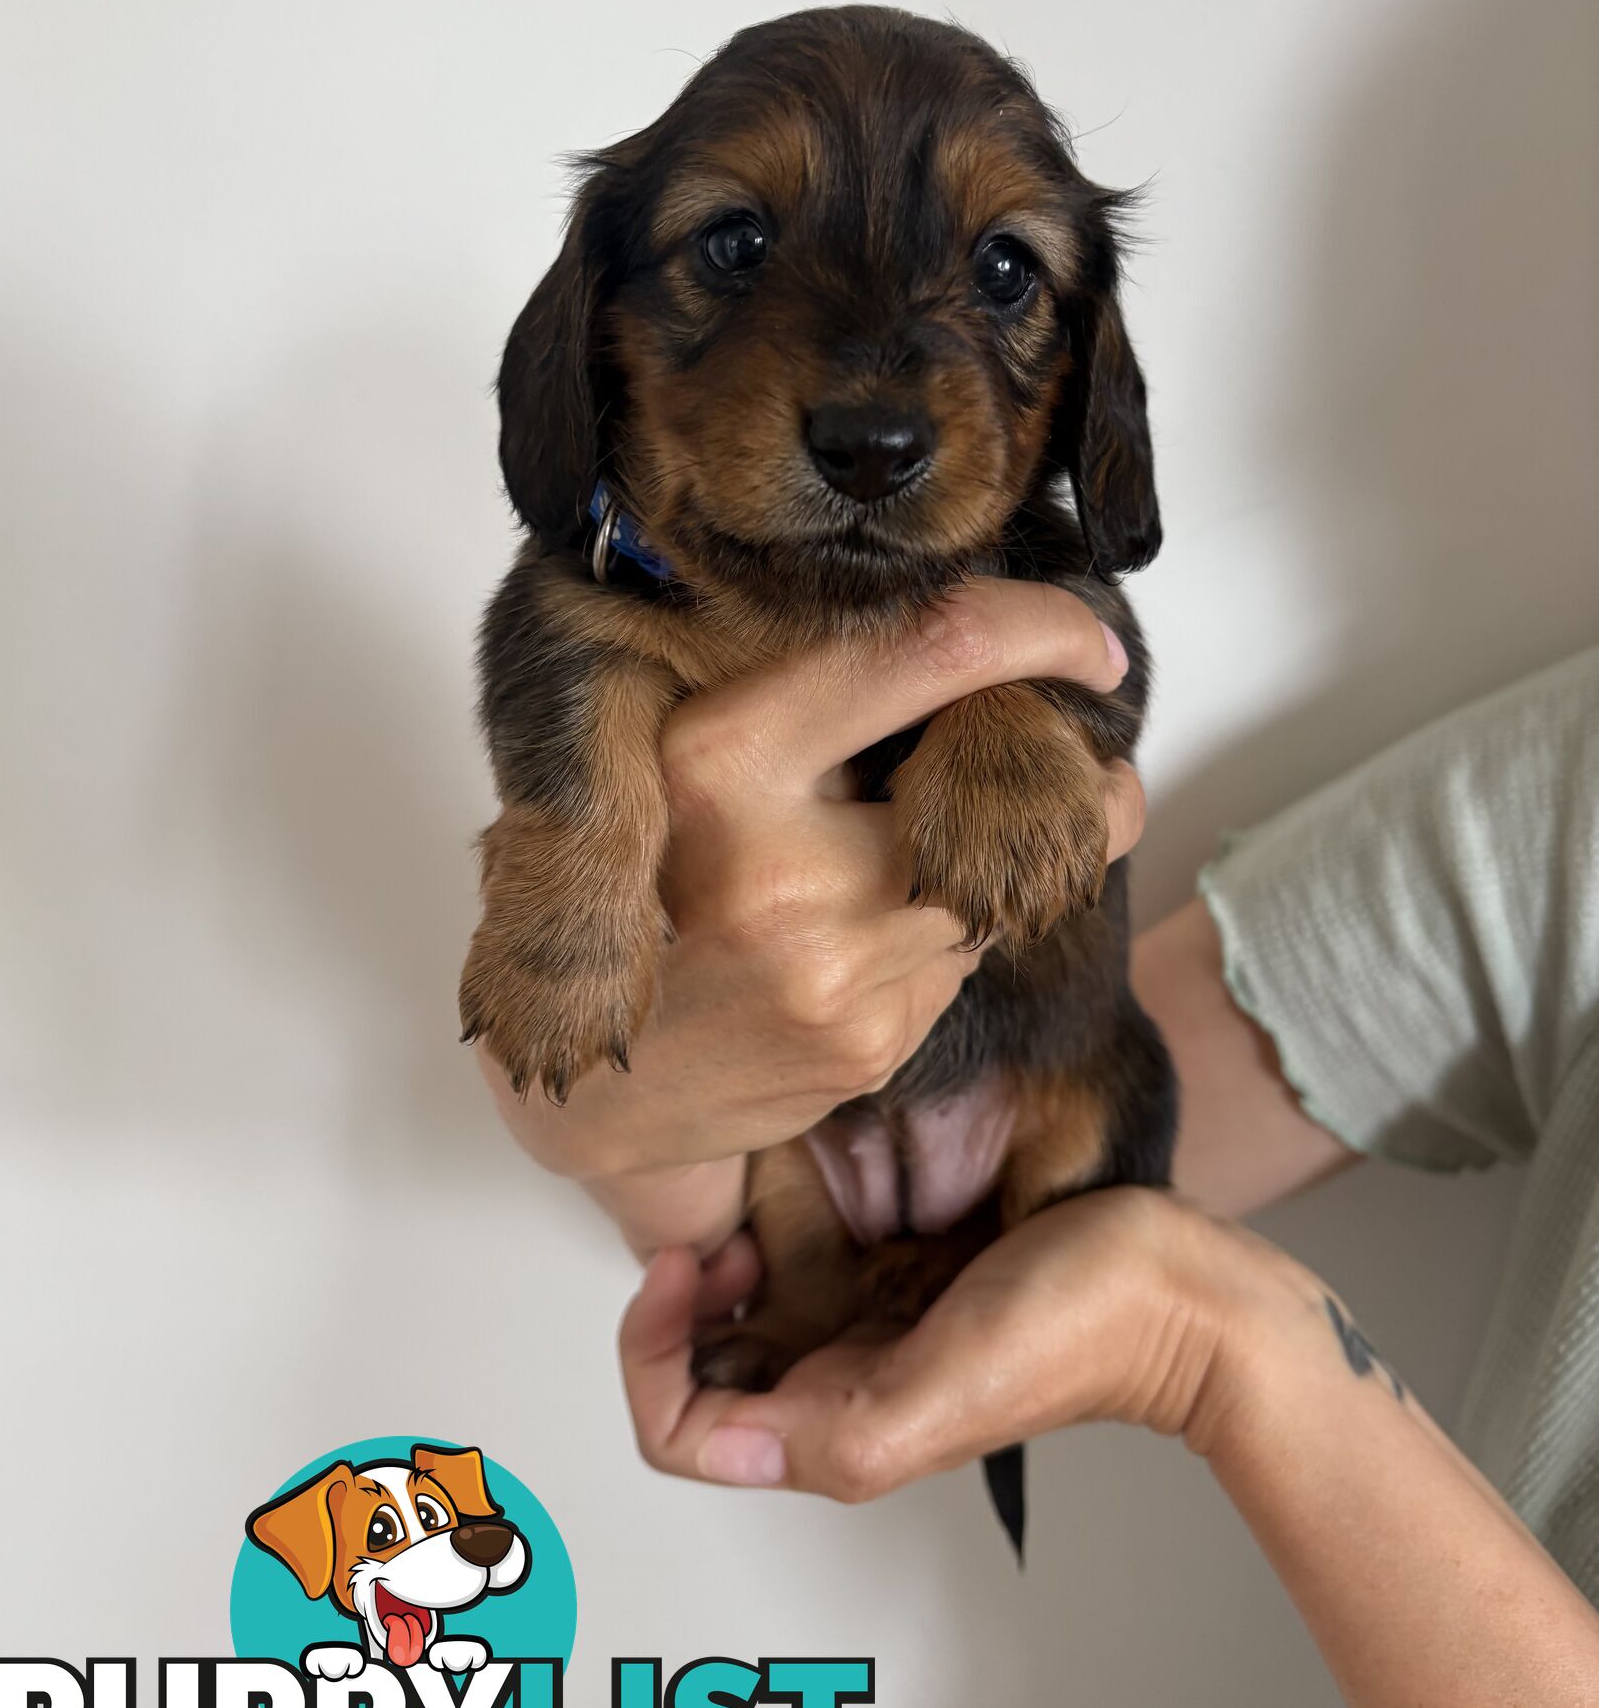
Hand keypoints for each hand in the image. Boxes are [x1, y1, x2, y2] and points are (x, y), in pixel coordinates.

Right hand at [479, 578, 1143, 1247]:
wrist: (608, 1076)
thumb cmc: (649, 881)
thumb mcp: (684, 756)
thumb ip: (809, 702)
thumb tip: (976, 650)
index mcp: (723, 759)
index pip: (928, 652)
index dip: (1038, 632)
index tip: (1091, 644)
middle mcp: (784, 869)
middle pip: (1010, 788)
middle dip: (1082, 782)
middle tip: (1099, 765)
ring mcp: (836, 971)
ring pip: (1004, 882)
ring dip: (1006, 864)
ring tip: (954, 857)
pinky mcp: (871, 1043)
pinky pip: (964, 960)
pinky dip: (951, 937)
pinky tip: (887, 941)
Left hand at [618, 1191, 1317, 1494]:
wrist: (1175, 1289)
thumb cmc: (1079, 1331)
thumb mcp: (944, 1391)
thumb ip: (836, 1434)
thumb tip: (727, 1442)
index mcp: (833, 1435)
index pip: (677, 1431)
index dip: (649, 1357)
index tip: (681, 1270)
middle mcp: (836, 1394)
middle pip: (694, 1379)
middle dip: (672, 1310)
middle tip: (708, 1240)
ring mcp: (865, 1343)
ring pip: (738, 1329)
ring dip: (716, 1277)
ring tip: (742, 1222)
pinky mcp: (897, 1292)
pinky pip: (799, 1283)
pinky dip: (769, 1246)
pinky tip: (793, 1206)